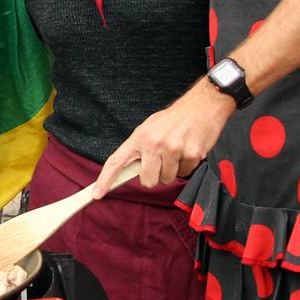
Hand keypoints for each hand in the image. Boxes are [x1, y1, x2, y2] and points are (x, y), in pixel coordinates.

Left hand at [92, 80, 233, 195]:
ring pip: (167, 179)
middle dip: (155, 175)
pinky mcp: (192, 154)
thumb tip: (130, 169)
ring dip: (172, 170)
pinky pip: (185, 173)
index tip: (97, 195)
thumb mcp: (149, 128)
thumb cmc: (174, 118)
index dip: (105, 180)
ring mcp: (173, 149)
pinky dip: (187, 165)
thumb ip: (139, 148)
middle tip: (162, 159)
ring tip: (177, 151)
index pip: (116, 161)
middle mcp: (154, 143)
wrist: (202, 105)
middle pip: (147, 181)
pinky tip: (188, 149)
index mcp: (139, 137)